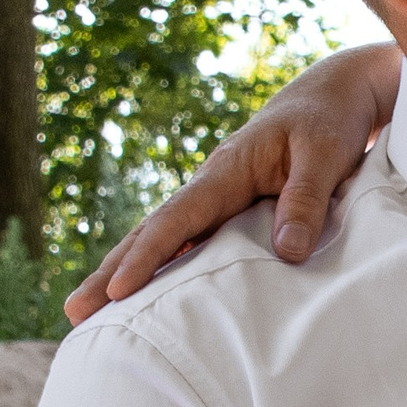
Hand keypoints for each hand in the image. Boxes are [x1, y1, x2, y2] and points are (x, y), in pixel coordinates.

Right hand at [65, 44, 402, 321]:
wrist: (333, 94)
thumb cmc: (328, 120)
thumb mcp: (325, 155)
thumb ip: (306, 201)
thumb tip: (286, 252)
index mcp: (226, 170)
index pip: (178, 219)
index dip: (148, 257)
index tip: (119, 291)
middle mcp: (211, 185)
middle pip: (152, 231)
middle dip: (112, 271)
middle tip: (74, 311)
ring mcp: (216, 198)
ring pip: (163, 238)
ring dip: (126, 271)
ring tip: (88, 310)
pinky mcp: (230, 209)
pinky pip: (189, 242)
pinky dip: (161, 267)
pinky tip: (145, 296)